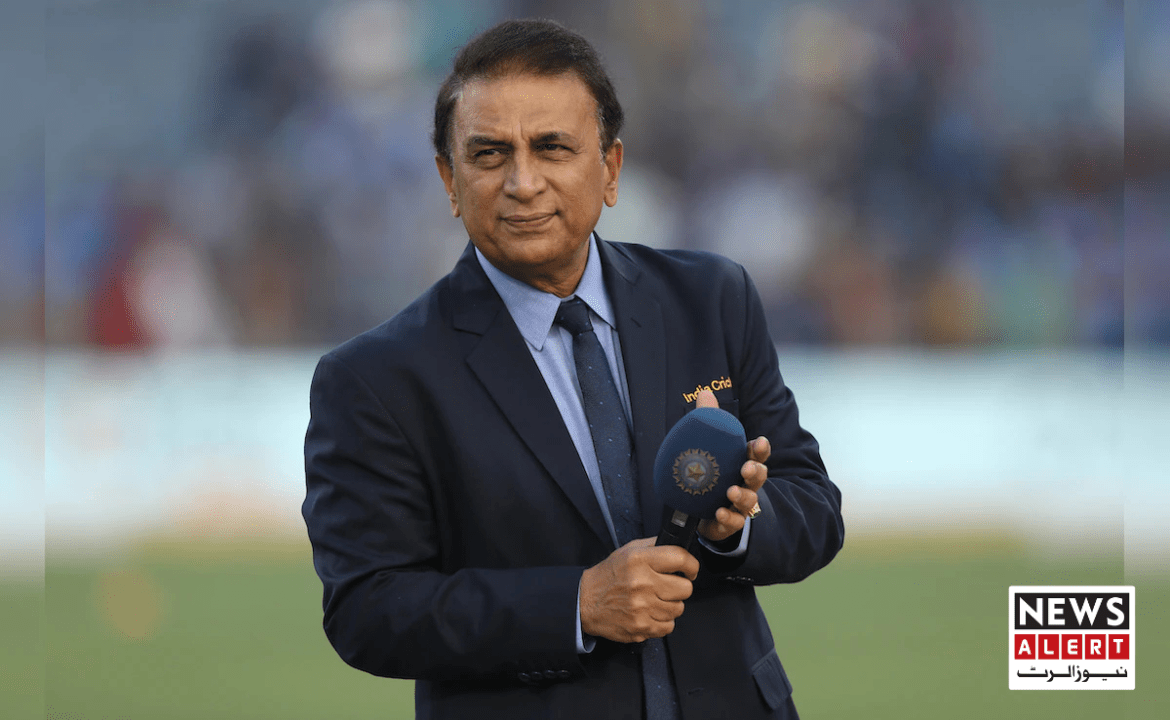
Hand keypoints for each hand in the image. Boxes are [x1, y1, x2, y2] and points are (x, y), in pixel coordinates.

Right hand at [579, 537, 698, 642]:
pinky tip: (650, 613)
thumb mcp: (628, 550)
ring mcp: (642, 608)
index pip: (680, 558)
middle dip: (680, 587)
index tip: (689, 570)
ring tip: (655, 600)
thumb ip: (654, 545)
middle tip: (668, 587)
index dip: (691, 565)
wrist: (585, 601)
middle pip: (685, 588)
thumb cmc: (609, 576)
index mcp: (639, 560)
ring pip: (678, 609)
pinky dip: (663, 621)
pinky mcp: (641, 627)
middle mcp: (642, 583)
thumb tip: (680, 544)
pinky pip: (669, 626)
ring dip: (670, 605)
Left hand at [692, 389, 770, 542]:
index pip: (756, 454)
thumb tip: (705, 392)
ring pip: (749, 501)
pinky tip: (720, 511)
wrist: (698, 508)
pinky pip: (732, 521)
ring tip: (732, 491)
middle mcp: (744, 483)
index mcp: (742, 463)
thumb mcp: (709, 446)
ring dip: (743, 495)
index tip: (760, 441)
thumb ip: (708, 420)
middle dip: (756, 471)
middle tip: (746, 467)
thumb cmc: (712, 473)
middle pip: (758, 477)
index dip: (760, 449)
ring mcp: (738, 504)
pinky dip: (729, 517)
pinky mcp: (727, 522)